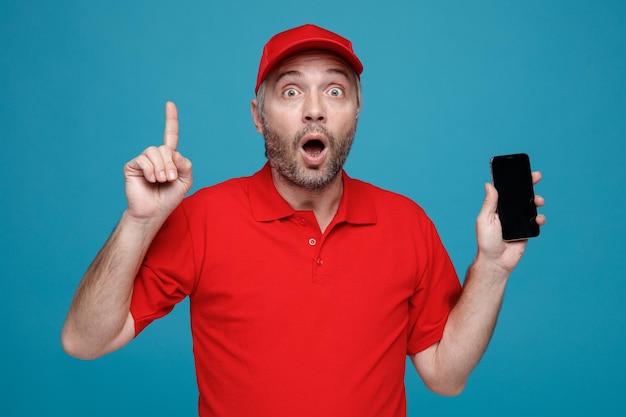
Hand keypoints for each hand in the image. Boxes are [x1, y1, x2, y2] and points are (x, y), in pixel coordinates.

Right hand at [123, 102, 192, 221]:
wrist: (154, 212)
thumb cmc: (169, 198)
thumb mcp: (185, 181)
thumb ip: (185, 165)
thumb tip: (174, 153)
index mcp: (169, 158)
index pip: (170, 135)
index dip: (170, 120)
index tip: (170, 104)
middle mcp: (155, 156)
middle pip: (165, 148)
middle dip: (171, 164)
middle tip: (170, 179)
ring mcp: (143, 160)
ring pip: (155, 152)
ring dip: (162, 168)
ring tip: (160, 181)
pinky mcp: (132, 166)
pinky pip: (143, 160)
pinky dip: (150, 170)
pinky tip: (151, 179)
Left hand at [475, 171, 545, 272]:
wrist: (496, 261)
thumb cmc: (486, 241)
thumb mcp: (485, 220)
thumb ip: (490, 203)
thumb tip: (489, 184)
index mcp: (497, 208)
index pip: (506, 191)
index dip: (514, 181)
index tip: (521, 170)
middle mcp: (509, 212)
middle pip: (521, 195)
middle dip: (529, 184)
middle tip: (536, 176)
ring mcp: (519, 221)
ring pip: (531, 206)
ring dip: (537, 200)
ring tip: (538, 201)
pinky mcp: (528, 230)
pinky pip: (537, 221)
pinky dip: (540, 218)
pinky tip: (538, 219)